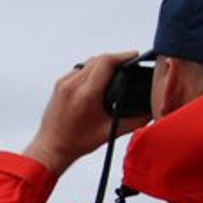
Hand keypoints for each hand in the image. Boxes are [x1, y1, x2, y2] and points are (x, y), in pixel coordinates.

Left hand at [22, 51, 150, 174]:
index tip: (134, 56)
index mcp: (86, 94)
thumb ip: (134, 121)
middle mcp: (72, 85)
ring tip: (116, 70)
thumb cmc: (76, 142)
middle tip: (129, 64)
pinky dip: (91, 70)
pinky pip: (79, 69)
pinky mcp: (59, 85)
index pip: (106, 62)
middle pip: (98, 59)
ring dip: (103, 63)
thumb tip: (150, 111)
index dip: (123, 56)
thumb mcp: (110, 132)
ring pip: (88, 62)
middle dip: (116, 58)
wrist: (52, 147)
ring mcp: (63, 83)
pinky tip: (99, 79)